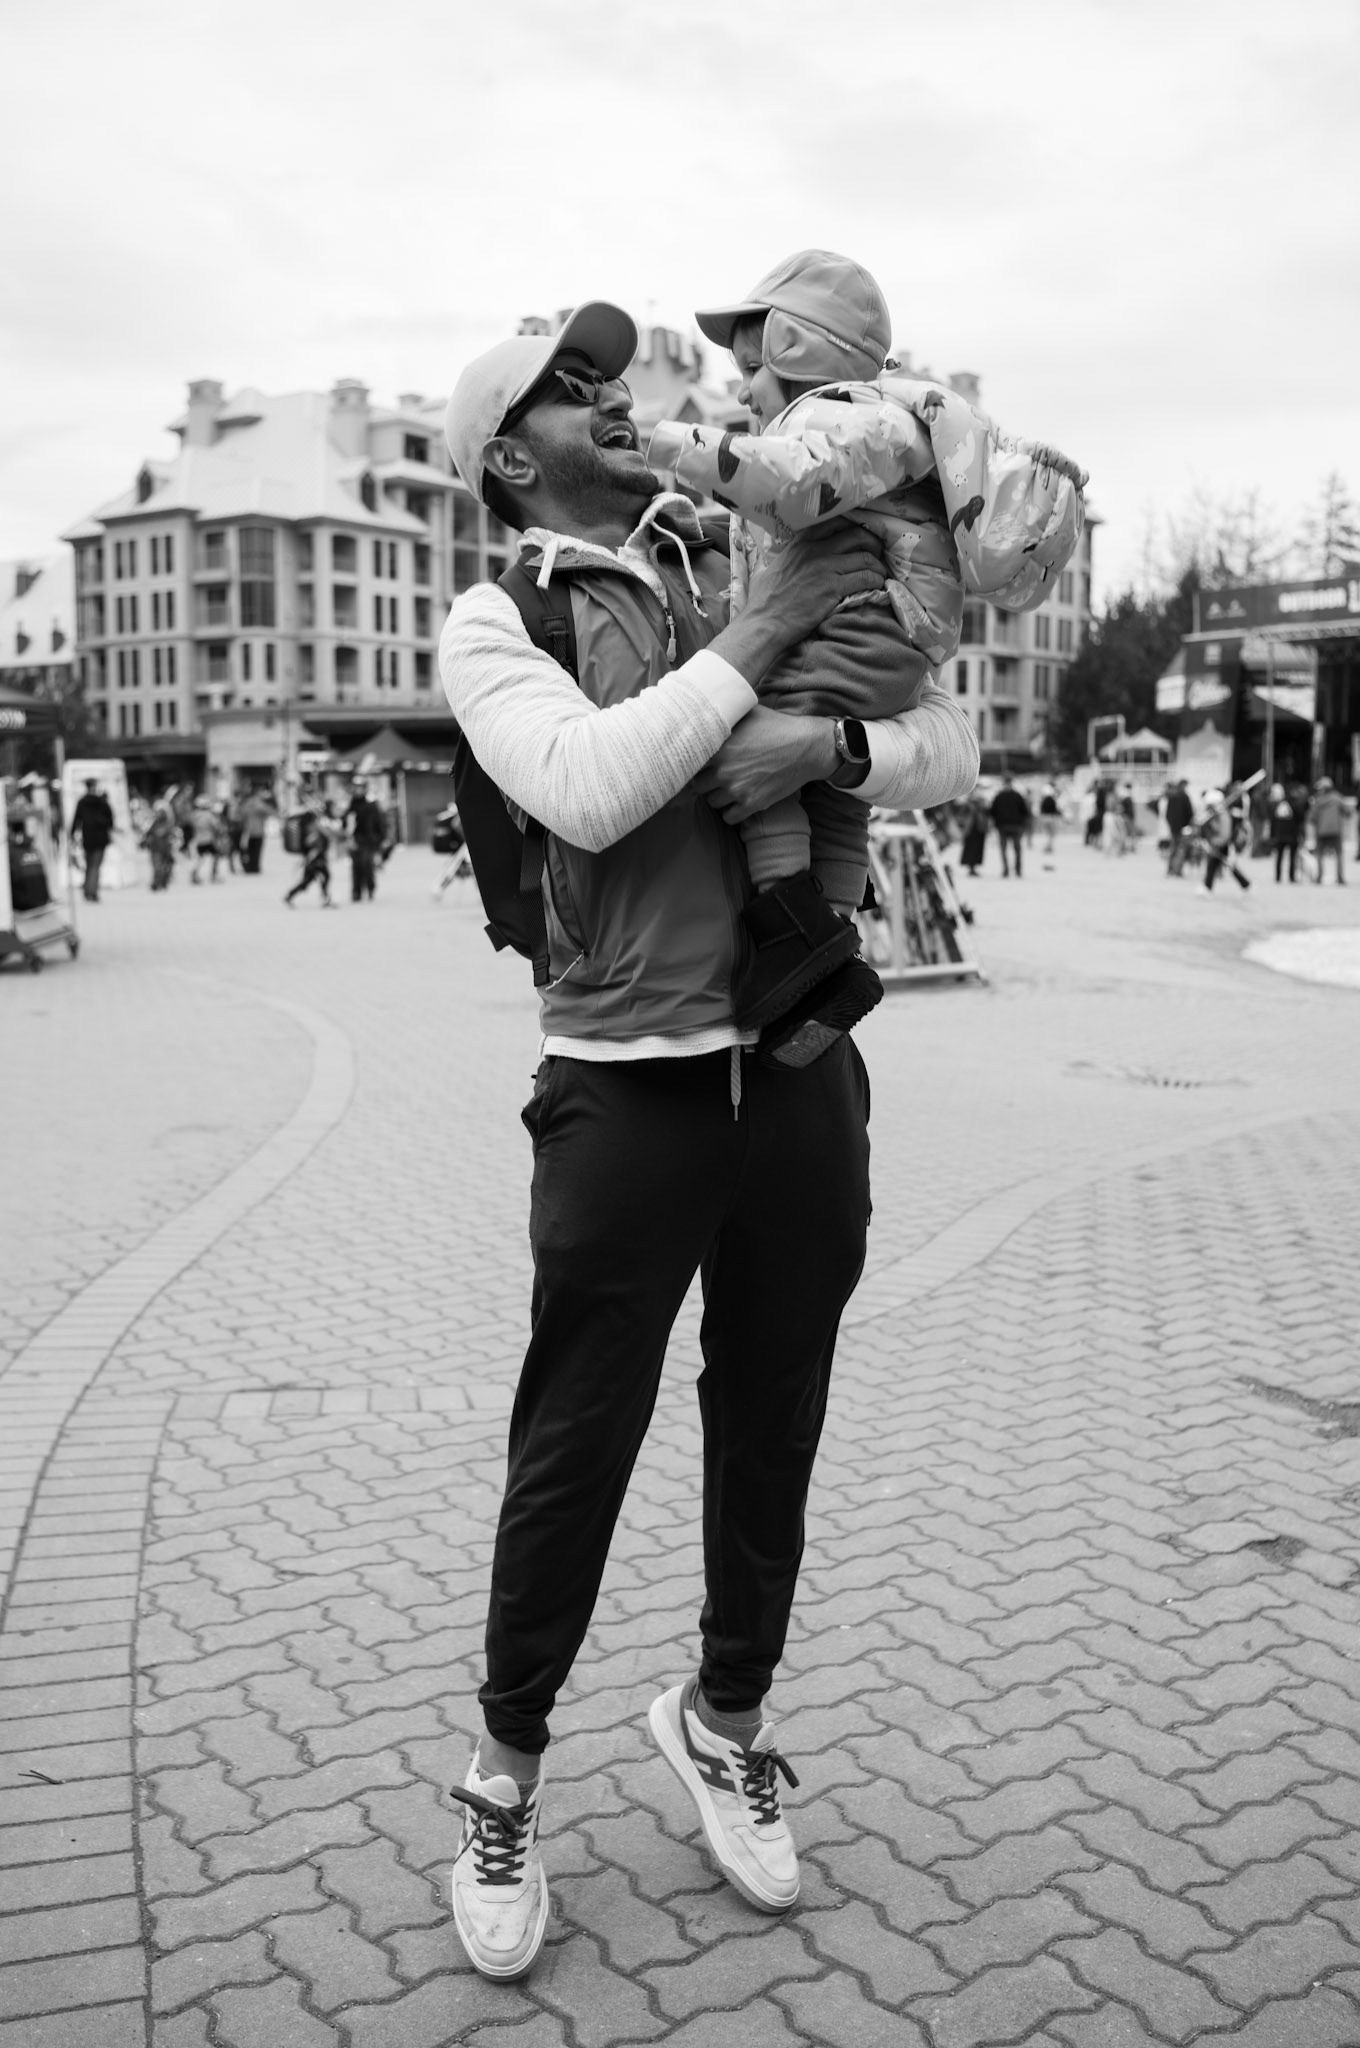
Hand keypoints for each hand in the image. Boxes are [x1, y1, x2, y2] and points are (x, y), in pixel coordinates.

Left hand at [694, 708, 837, 824]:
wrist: (807, 747)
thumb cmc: (778, 727)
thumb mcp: (748, 712)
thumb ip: (724, 715)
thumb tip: (705, 708)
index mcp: (719, 747)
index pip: (690, 762)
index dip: (692, 764)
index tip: (697, 764)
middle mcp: (724, 770)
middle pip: (697, 785)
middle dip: (705, 781)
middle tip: (715, 776)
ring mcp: (737, 789)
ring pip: (712, 802)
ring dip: (717, 797)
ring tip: (728, 787)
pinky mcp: (752, 804)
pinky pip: (729, 817)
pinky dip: (731, 812)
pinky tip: (737, 802)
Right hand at [743, 521, 887, 650]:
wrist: (764, 623)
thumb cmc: (764, 601)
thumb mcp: (773, 567)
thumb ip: (789, 557)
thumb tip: (792, 557)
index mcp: (801, 542)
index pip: (837, 522)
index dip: (855, 527)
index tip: (862, 536)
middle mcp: (815, 549)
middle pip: (857, 535)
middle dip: (873, 543)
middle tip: (877, 554)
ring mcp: (826, 568)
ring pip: (865, 557)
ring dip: (878, 565)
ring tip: (880, 574)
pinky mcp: (834, 588)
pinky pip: (866, 578)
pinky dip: (876, 580)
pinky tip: (877, 586)